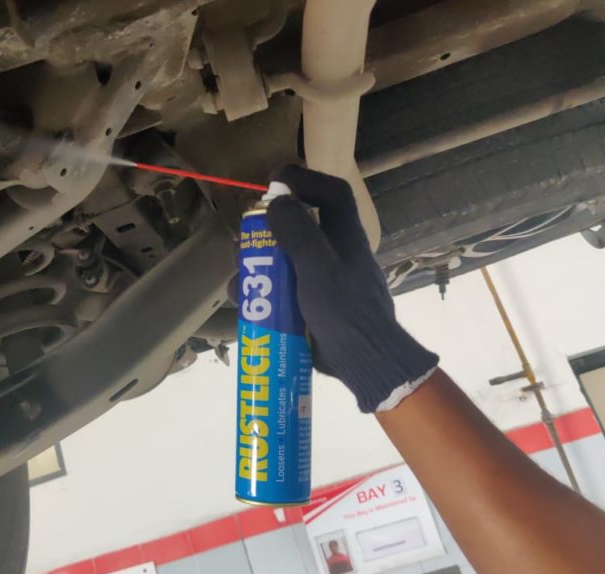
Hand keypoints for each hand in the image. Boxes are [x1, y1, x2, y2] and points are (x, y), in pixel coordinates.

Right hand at [266, 165, 437, 412]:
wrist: (365, 363)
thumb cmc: (346, 313)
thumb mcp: (318, 269)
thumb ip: (298, 234)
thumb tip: (277, 202)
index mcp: (345, 238)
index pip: (332, 193)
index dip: (305, 179)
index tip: (274, 182)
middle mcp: (335, 255)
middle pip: (298, 229)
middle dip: (266, 234)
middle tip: (245, 244)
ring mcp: (324, 282)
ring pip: (284, 263)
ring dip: (258, 269)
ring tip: (239, 282)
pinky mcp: (312, 307)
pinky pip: (283, 293)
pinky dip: (262, 297)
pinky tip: (245, 307)